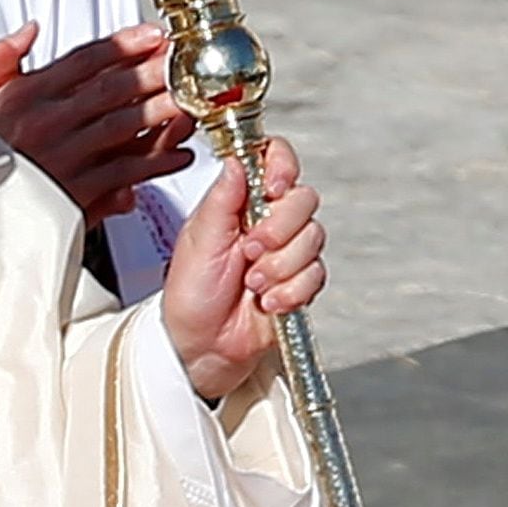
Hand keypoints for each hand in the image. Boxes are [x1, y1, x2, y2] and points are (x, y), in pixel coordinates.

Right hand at [0, 21, 196, 228]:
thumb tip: (28, 32)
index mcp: (24, 94)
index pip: (85, 60)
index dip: (125, 44)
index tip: (154, 35)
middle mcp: (48, 122)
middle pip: (113, 87)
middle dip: (155, 71)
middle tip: (186, 61)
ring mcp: (64, 158)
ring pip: (125, 125)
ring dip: (163, 110)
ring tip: (191, 100)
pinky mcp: (74, 194)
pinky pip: (124, 172)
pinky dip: (156, 163)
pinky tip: (179, 154)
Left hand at [158, 140, 325, 401]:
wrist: (201, 347)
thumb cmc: (190, 296)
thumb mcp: (198, 240)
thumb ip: (222, 198)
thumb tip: (237, 159)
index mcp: (240, 201)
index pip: (275, 159)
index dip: (282, 167)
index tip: (272, 188)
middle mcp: (267, 220)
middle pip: (303, 199)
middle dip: (279, 229)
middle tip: (250, 251)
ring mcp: (286, 250)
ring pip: (313, 238)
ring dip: (282, 265)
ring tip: (253, 283)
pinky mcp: (300, 281)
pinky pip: (316, 274)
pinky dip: (292, 290)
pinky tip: (268, 301)